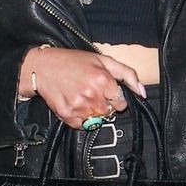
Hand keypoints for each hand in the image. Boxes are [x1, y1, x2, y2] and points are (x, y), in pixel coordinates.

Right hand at [18, 45, 146, 128]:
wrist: (42, 66)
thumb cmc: (73, 61)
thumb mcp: (103, 60)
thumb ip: (128, 74)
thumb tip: (142, 92)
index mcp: (102, 79)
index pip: (121, 103)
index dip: (115, 97)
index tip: (106, 92)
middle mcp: (91, 94)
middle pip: (109, 112)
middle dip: (104, 104)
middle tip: (92, 93)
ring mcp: (78, 106)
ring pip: (96, 120)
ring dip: (92, 112)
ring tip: (82, 97)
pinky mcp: (66, 114)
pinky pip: (81, 125)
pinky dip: (80, 118)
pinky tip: (74, 103)